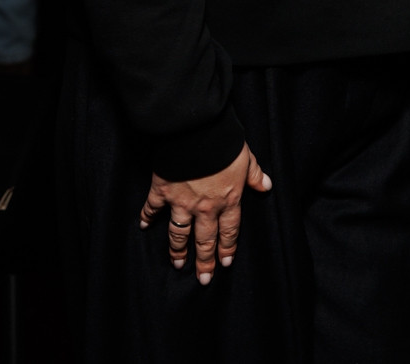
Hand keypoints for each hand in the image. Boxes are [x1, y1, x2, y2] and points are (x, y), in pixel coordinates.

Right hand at [139, 143, 271, 283]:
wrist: (197, 130)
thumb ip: (255, 174)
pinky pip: (153, 208)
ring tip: (178, 264)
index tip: (224, 264)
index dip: (227, 249)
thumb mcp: (247, 158)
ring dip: (178, 250)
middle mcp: (205, 206)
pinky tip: (144, 226)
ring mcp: (182, 201)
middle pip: (205, 240)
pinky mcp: (163, 191)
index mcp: (228, 199)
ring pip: (180, 233)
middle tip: (203, 279)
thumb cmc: (224, 142)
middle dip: (204, 261)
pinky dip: (147, 217)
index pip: (229, 231)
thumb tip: (266, 186)